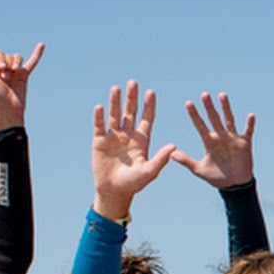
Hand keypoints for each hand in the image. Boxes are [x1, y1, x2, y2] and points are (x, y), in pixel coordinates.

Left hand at [0, 43, 44, 128]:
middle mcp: (3, 68)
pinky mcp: (25, 76)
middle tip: (6, 78)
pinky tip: (42, 45)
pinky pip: (32, 62)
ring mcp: (14, 72)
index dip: (0, 60)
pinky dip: (37, 54)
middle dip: (8, 64)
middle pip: (8, 55)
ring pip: (18, 58)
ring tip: (15, 74)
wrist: (9, 108)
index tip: (0, 73)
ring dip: (17, 64)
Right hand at [92, 82, 174, 222]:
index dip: (148, 106)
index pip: (146, 119)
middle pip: (130, 112)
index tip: (151, 92)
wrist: (115, 191)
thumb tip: (174, 146)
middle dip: (132, 98)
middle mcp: (128, 135)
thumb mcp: (149, 171)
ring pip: (115, 115)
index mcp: (142, 140)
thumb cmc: (134, 183)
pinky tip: (100, 107)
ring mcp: (113, 136)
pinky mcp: (99, 141)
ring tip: (116, 88)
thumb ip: (160, 159)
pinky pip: (99, 125)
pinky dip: (99, 117)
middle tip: (133, 83)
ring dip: (115, 102)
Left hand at [170, 93, 256, 189]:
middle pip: (213, 119)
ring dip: (226, 108)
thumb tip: (171, 154)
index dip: (194, 115)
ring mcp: (232, 139)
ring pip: (229, 120)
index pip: (200, 125)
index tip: (188, 103)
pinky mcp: (244, 144)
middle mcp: (220, 137)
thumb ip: (186, 161)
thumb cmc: (216, 177)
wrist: (234, 185)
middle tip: (204, 94)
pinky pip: (248, 132)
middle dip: (209, 107)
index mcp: (209, 142)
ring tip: (222, 95)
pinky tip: (250, 116)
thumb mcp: (199, 170)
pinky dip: (249, 124)